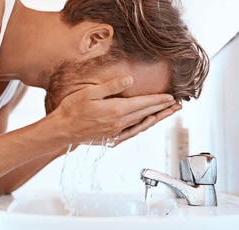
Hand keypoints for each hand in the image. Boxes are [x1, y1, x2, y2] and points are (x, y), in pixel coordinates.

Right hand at [48, 76, 178, 144]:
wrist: (61, 130)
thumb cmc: (72, 109)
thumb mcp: (90, 92)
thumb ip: (111, 86)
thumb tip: (129, 80)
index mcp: (116, 110)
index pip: (143, 104)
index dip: (159, 100)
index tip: (171, 97)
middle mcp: (119, 123)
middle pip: (146, 115)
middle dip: (163, 109)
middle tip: (177, 105)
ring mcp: (115, 133)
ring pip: (141, 125)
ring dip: (156, 118)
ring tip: (167, 114)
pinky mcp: (110, 139)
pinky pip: (132, 133)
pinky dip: (142, 128)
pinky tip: (146, 125)